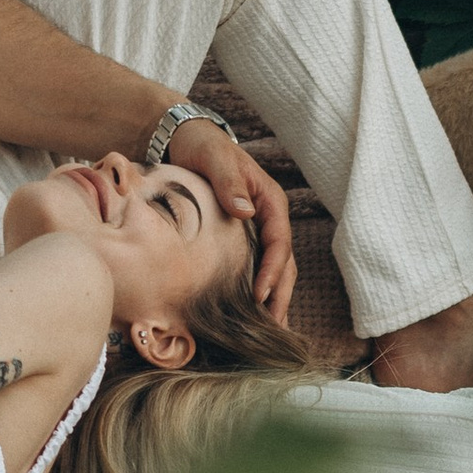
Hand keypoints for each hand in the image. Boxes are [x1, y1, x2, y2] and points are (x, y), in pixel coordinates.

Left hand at [167, 117, 296, 322]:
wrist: (187, 140)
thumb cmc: (203, 147)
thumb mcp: (215, 157)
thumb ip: (228, 181)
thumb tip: (245, 210)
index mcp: (270, 201)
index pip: (280, 241)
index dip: (274, 270)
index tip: (260, 295)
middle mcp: (269, 219)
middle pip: (285, 263)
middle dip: (281, 296)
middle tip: (275, 328)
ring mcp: (258, 230)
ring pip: (276, 270)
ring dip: (275, 300)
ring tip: (273, 332)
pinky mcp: (243, 239)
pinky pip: (258, 268)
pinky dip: (260, 292)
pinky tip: (253, 315)